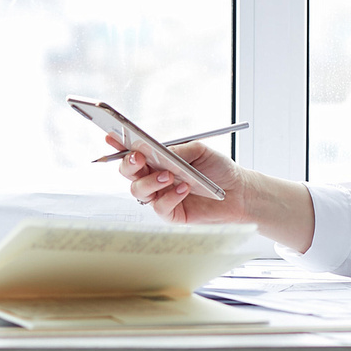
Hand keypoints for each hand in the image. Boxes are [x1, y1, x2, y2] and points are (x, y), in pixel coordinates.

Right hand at [111, 135, 317, 252]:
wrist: (239, 191)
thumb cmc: (218, 168)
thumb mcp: (199, 150)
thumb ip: (177, 150)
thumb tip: (158, 151)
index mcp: (158, 159)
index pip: (133, 151)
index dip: (119, 145)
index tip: (111, 136)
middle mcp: (154, 178)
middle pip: (128, 173)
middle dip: (129, 164)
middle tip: (139, 157)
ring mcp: (160, 196)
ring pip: (139, 191)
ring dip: (150, 181)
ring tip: (169, 175)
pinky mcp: (170, 214)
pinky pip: (159, 207)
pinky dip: (169, 196)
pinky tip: (183, 189)